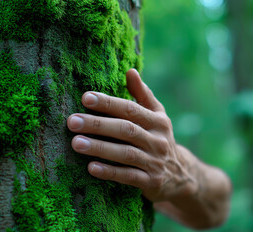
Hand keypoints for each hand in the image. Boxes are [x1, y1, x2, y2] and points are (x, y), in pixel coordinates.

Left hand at [67, 69, 196, 201]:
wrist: (180, 174)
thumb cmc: (159, 138)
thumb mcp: (157, 116)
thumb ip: (143, 94)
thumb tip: (130, 71)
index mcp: (158, 121)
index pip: (131, 109)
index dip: (109, 103)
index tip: (86, 98)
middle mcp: (157, 140)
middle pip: (126, 129)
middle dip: (98, 124)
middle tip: (72, 121)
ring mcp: (155, 162)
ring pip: (126, 153)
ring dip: (100, 148)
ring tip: (76, 143)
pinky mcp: (151, 182)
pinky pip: (128, 176)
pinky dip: (110, 172)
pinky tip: (91, 167)